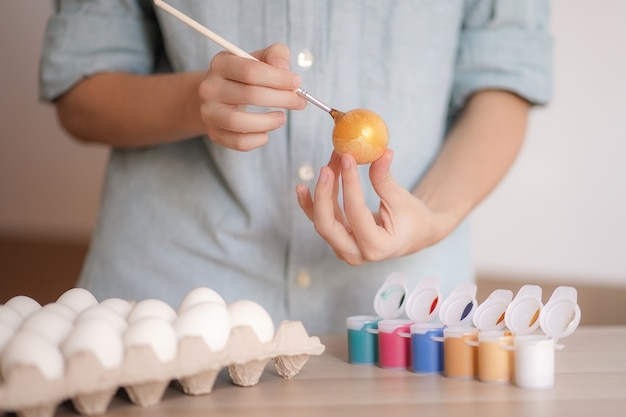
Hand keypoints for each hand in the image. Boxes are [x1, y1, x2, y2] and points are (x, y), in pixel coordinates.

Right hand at [199, 43, 305, 150]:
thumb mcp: (258, 58)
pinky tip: (266, 132)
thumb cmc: (244, 76)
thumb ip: (276, 55)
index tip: (297, 83)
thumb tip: (285, 70)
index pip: (250, 70)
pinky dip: (258, 140)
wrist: (217, 96)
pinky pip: (239, 142)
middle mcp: (210, 88)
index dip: (278, 78)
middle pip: (250, 95)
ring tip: (282, 118)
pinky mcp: (214, 133)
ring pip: (239, 122)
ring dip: (269, 122)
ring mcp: (209, 113)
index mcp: (221, 63)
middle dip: (282, 99)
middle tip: (300, 102)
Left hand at [296, 150, 444, 265]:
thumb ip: (385, 179)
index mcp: (377, 247)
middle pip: (327, 225)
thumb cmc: (412, 218)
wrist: (413, 234)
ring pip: (322, 221)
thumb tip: (381, 152)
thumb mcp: (402, 199)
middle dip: (323, 194)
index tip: (348, 158)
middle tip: (326, 168)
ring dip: (322, 191)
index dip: (349, 184)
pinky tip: (301, 188)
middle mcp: (356, 254)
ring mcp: (344, 249)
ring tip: (328, 164)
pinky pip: (321, 221)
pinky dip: (312, 204)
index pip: (355, 213)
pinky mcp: (338, 240)